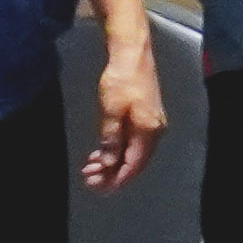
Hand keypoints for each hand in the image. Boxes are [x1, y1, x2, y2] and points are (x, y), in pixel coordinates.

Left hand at [82, 31, 167, 192]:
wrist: (132, 54)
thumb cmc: (121, 81)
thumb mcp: (111, 111)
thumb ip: (111, 139)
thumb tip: (109, 163)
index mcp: (148, 131)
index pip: (134, 164)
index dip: (117, 179)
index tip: (99, 188)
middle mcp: (154, 131)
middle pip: (134, 161)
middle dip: (112, 173)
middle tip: (88, 180)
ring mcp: (151, 124)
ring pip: (132, 152)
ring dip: (112, 162)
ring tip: (90, 168)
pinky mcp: (144, 116)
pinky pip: (131, 141)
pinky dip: (116, 150)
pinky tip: (101, 153)